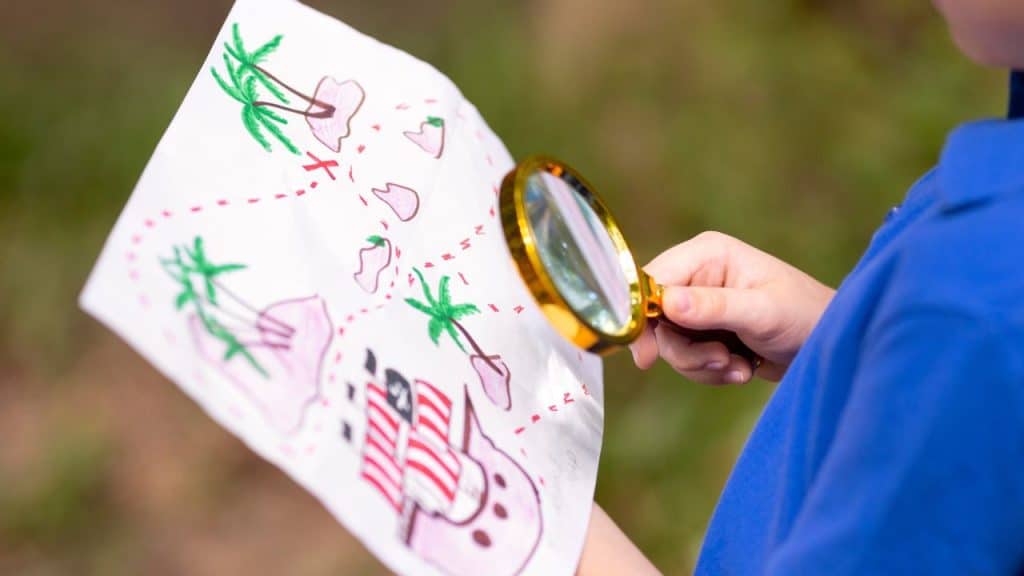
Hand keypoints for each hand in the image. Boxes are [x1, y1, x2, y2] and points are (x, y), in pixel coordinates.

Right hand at [631, 231, 834, 383]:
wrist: (831, 346)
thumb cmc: (805, 316)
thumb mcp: (762, 312)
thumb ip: (715, 307)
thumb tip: (667, 303)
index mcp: (706, 254)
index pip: (652, 281)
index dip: (643, 318)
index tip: (647, 356)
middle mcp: (697, 275)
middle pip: (656, 319)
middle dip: (685, 351)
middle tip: (719, 362)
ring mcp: (699, 305)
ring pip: (670, 344)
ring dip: (701, 365)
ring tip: (738, 367)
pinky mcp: (705, 331)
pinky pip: (686, 358)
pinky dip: (710, 372)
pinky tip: (741, 368)